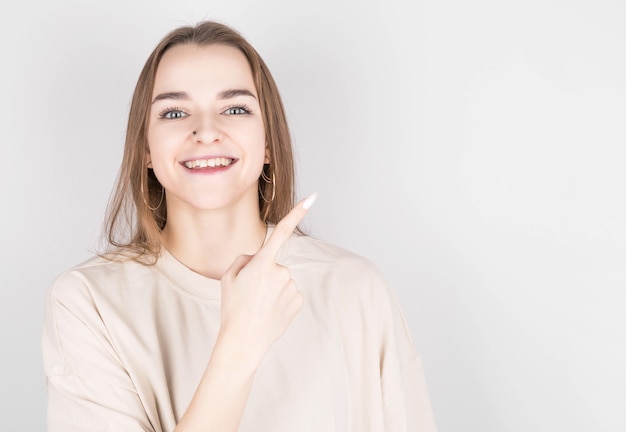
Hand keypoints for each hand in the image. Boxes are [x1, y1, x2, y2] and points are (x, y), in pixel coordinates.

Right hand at [219, 193, 317, 363]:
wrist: (243, 341)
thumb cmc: (233, 307)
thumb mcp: (228, 276)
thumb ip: (245, 259)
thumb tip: (260, 258)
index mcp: (262, 263)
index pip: (281, 232)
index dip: (297, 213)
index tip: (313, 197)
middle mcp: (281, 272)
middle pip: (273, 264)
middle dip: (263, 273)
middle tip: (250, 294)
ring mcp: (292, 287)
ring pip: (281, 279)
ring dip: (272, 288)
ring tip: (258, 305)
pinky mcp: (299, 301)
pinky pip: (289, 292)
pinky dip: (280, 299)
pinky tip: (270, 311)